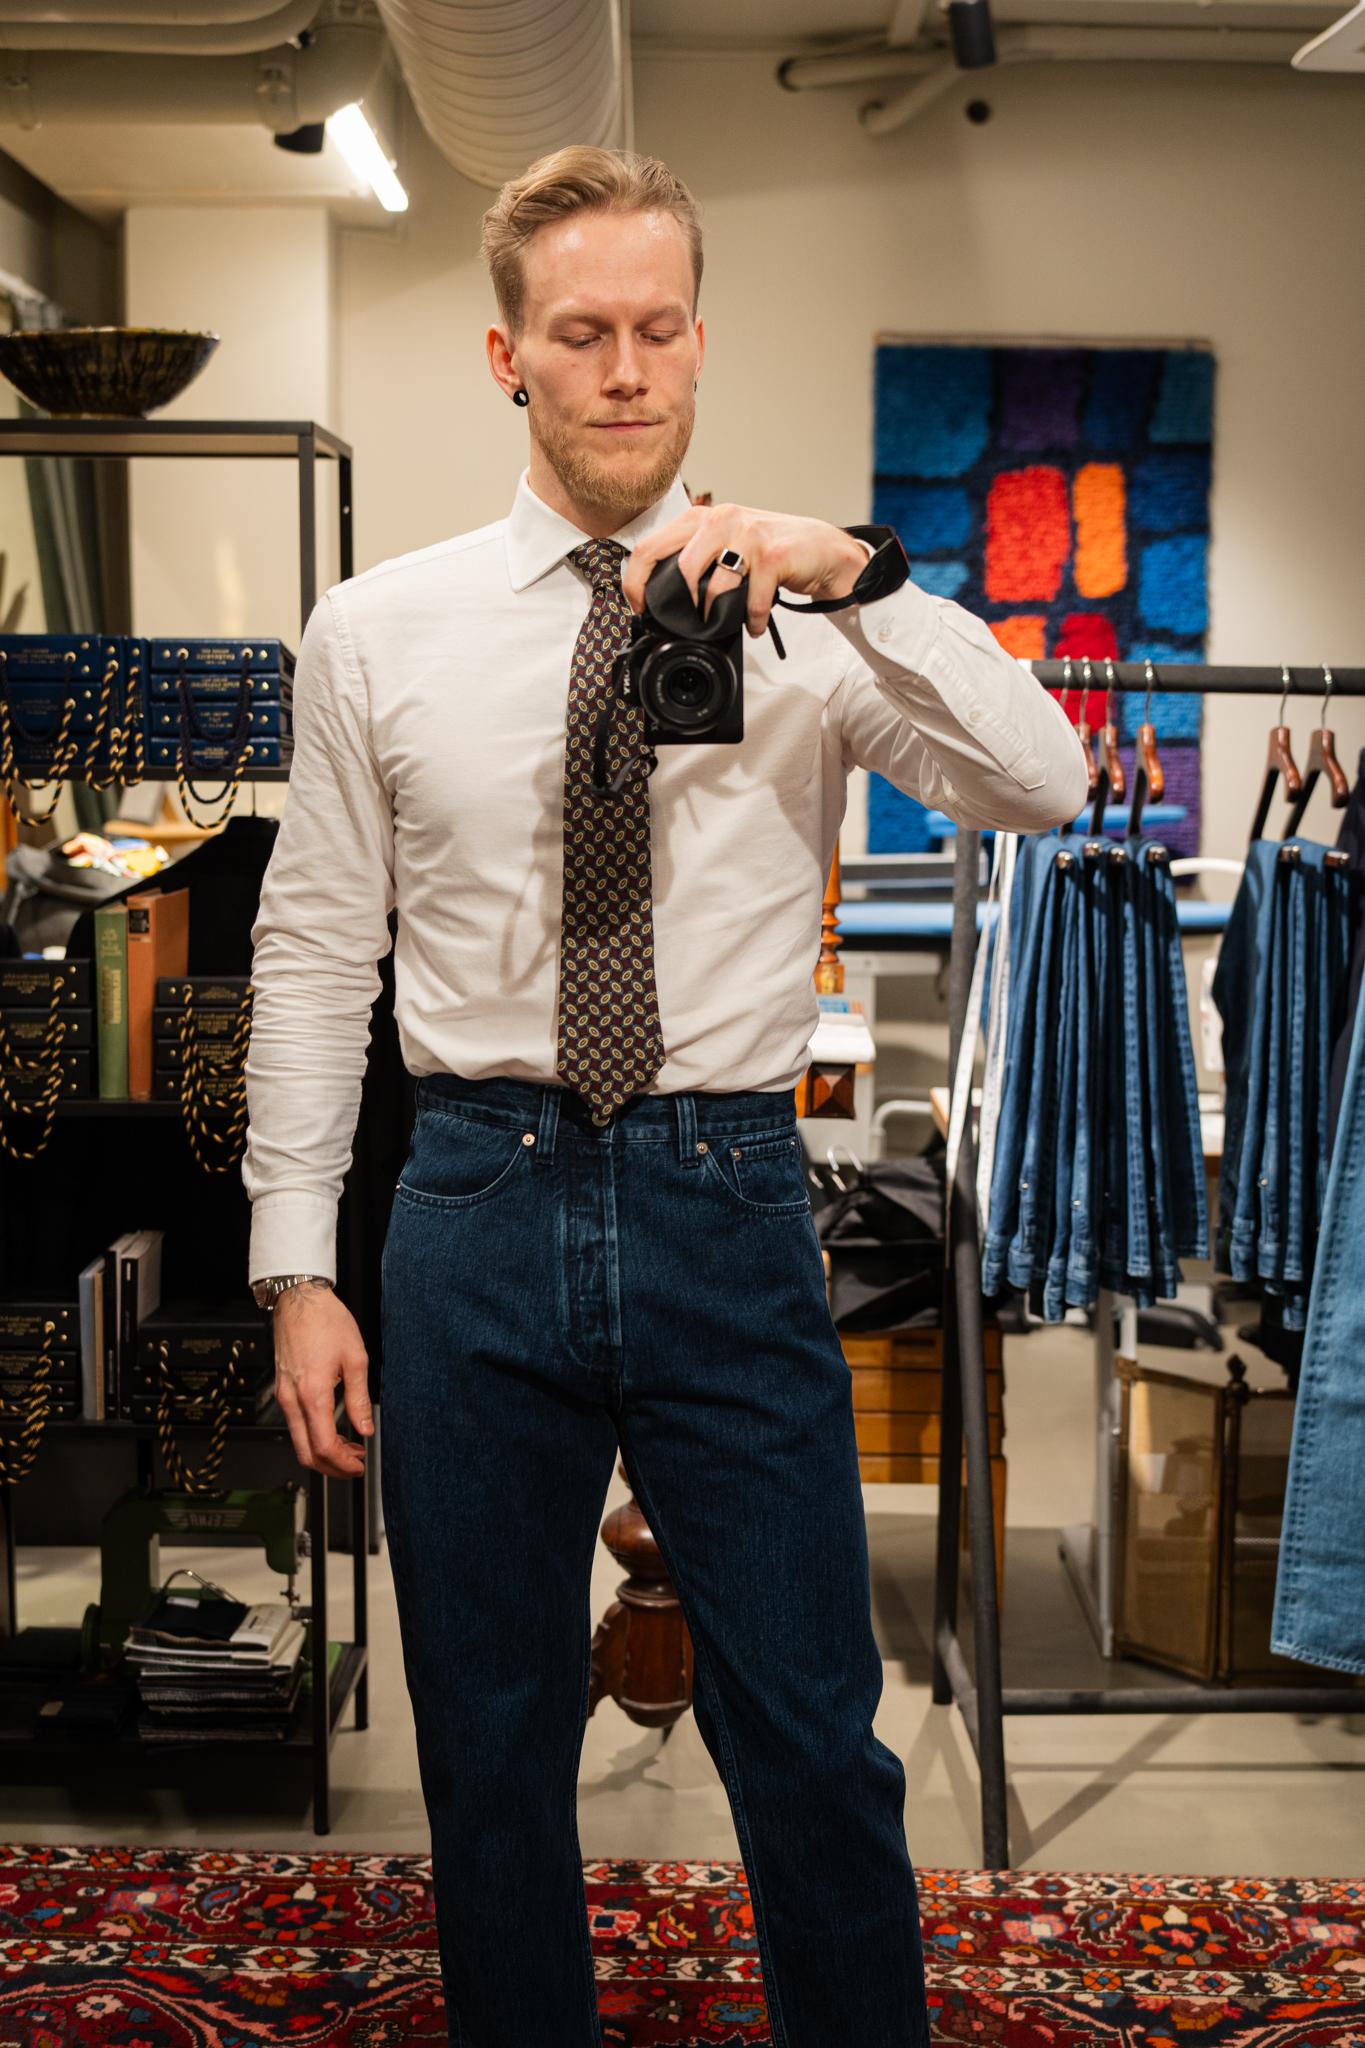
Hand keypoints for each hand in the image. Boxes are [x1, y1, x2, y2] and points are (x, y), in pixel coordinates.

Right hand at [272, 1280, 372, 1478]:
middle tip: (354, 1465)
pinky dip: (313, 1435)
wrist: (299, 1300)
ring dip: (323, 1452)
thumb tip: (365, 1428)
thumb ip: (359, 1399)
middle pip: (305, 1453)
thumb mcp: (355, 1358)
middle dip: (331, 1467)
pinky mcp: (282, 1389)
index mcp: (312, 1393)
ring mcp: (283, 1395)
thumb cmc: (325, 1321)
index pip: (324, 1446)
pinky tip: (332, 1429)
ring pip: (298, 1441)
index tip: (359, 1465)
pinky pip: (295, 1424)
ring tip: (349, 1448)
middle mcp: (292, 1399)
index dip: (342, 1464)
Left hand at [620, 500, 868, 639]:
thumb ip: (698, 559)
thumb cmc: (770, 551)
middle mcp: (721, 519)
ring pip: (714, 587)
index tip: (639, 606)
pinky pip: (751, 601)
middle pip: (678, 567)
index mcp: (702, 517)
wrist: (822, 550)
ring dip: (716, 617)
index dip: (636, 581)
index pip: (651, 546)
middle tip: (679, 623)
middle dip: (675, 604)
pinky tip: (754, 624)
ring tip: (723, 624)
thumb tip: (662, 594)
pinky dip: (752, 621)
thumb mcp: (726, 545)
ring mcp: (747, 535)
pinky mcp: (772, 556)